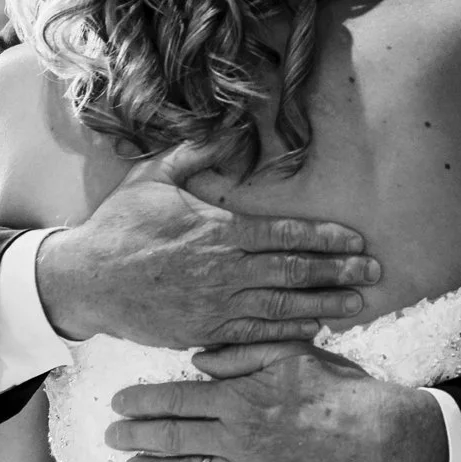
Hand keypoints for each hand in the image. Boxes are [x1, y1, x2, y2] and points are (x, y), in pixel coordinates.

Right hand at [35, 141, 381, 348]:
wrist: (85, 280)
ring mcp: (215, 306)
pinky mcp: (204, 333)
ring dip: (325, 304)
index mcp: (218, 230)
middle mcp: (224, 270)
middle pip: (295, 272)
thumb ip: (194, 152)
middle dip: (340, 271)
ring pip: (282, 307)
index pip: (286, 234)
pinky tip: (315, 330)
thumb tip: (227, 126)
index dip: (326, 238)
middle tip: (375, 272)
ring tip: (359, 304)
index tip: (356, 239)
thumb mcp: (152, 177)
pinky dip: (288, 333)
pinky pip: (256, 336)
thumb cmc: (118, 226)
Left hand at [106, 341, 447, 461]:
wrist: (375, 433)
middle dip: (136, 437)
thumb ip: (240, 354)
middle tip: (110, 437)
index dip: (143, 402)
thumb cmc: (335, 386)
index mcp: (239, 397)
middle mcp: (237, 436)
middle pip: (173, 437)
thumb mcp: (290, 352)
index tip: (118, 403)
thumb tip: (197, 360)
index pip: (177, 399)